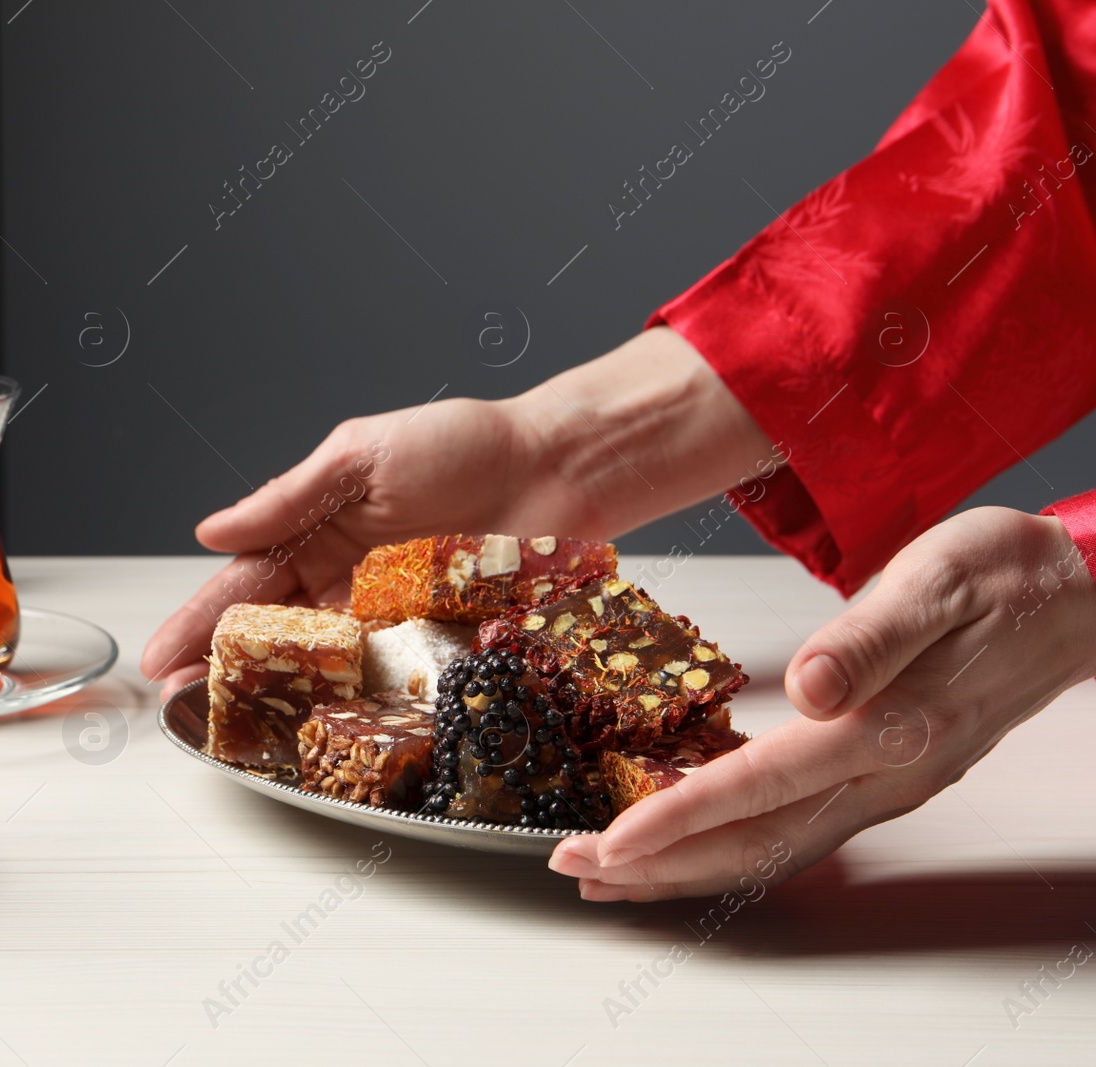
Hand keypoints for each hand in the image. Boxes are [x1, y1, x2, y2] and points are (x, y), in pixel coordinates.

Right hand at [140, 327, 774, 698]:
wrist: (559, 466)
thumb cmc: (463, 444)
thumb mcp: (360, 456)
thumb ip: (287, 499)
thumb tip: (212, 530)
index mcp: (320, 535)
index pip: (245, 586)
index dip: (198, 623)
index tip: (159, 659)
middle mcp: (350, 587)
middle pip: (276, 640)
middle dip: (227, 676)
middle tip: (184, 713)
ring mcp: (394, 623)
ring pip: (325, 671)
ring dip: (282, 703)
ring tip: (238, 733)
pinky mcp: (441, 649)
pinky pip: (393, 684)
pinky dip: (358, 709)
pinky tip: (327, 732)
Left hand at [549, 506, 1095, 899]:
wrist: (1078, 596)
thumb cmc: (1006, 577)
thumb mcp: (935, 582)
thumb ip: (868, 638)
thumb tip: (805, 686)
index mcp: (886, 726)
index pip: (760, 786)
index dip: (679, 818)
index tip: (612, 838)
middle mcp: (884, 772)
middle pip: (755, 842)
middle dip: (659, 864)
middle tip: (577, 867)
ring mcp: (887, 784)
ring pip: (773, 848)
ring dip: (687, 868)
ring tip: (615, 874)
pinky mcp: (885, 775)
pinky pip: (797, 831)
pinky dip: (733, 848)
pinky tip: (695, 844)